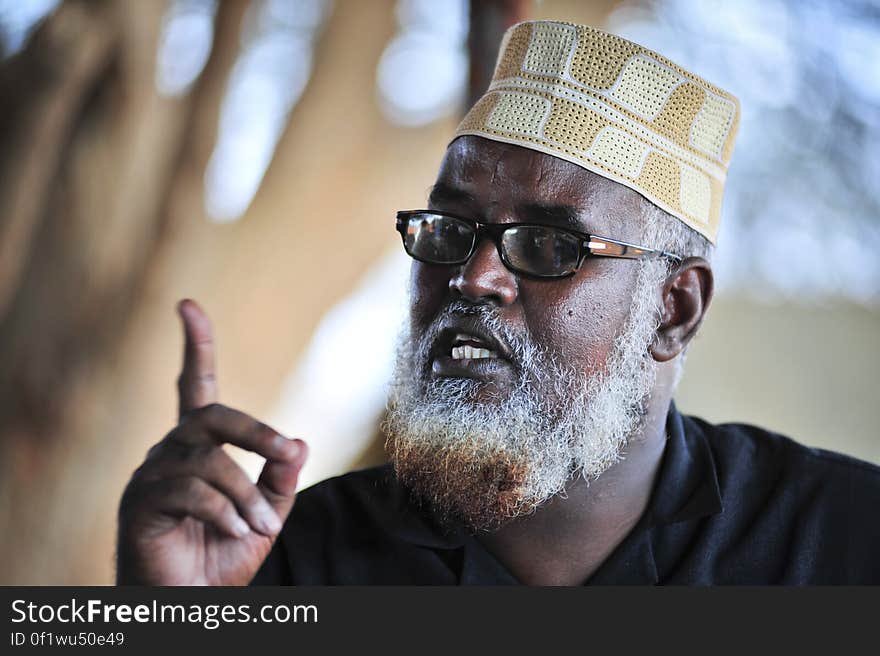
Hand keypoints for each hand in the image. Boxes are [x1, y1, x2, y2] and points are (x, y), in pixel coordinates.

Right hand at [116, 299, 307, 584]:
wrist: (189, 601)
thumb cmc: (223, 555)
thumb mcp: (265, 514)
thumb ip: (280, 479)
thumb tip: (299, 442)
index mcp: (197, 448)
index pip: (194, 386)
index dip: (195, 347)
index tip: (187, 306)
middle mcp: (169, 452)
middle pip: (211, 414)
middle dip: (254, 432)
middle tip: (282, 451)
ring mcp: (150, 476)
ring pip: (209, 461)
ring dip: (246, 495)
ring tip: (261, 526)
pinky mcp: (141, 503)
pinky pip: (191, 491)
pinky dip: (225, 511)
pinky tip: (238, 530)